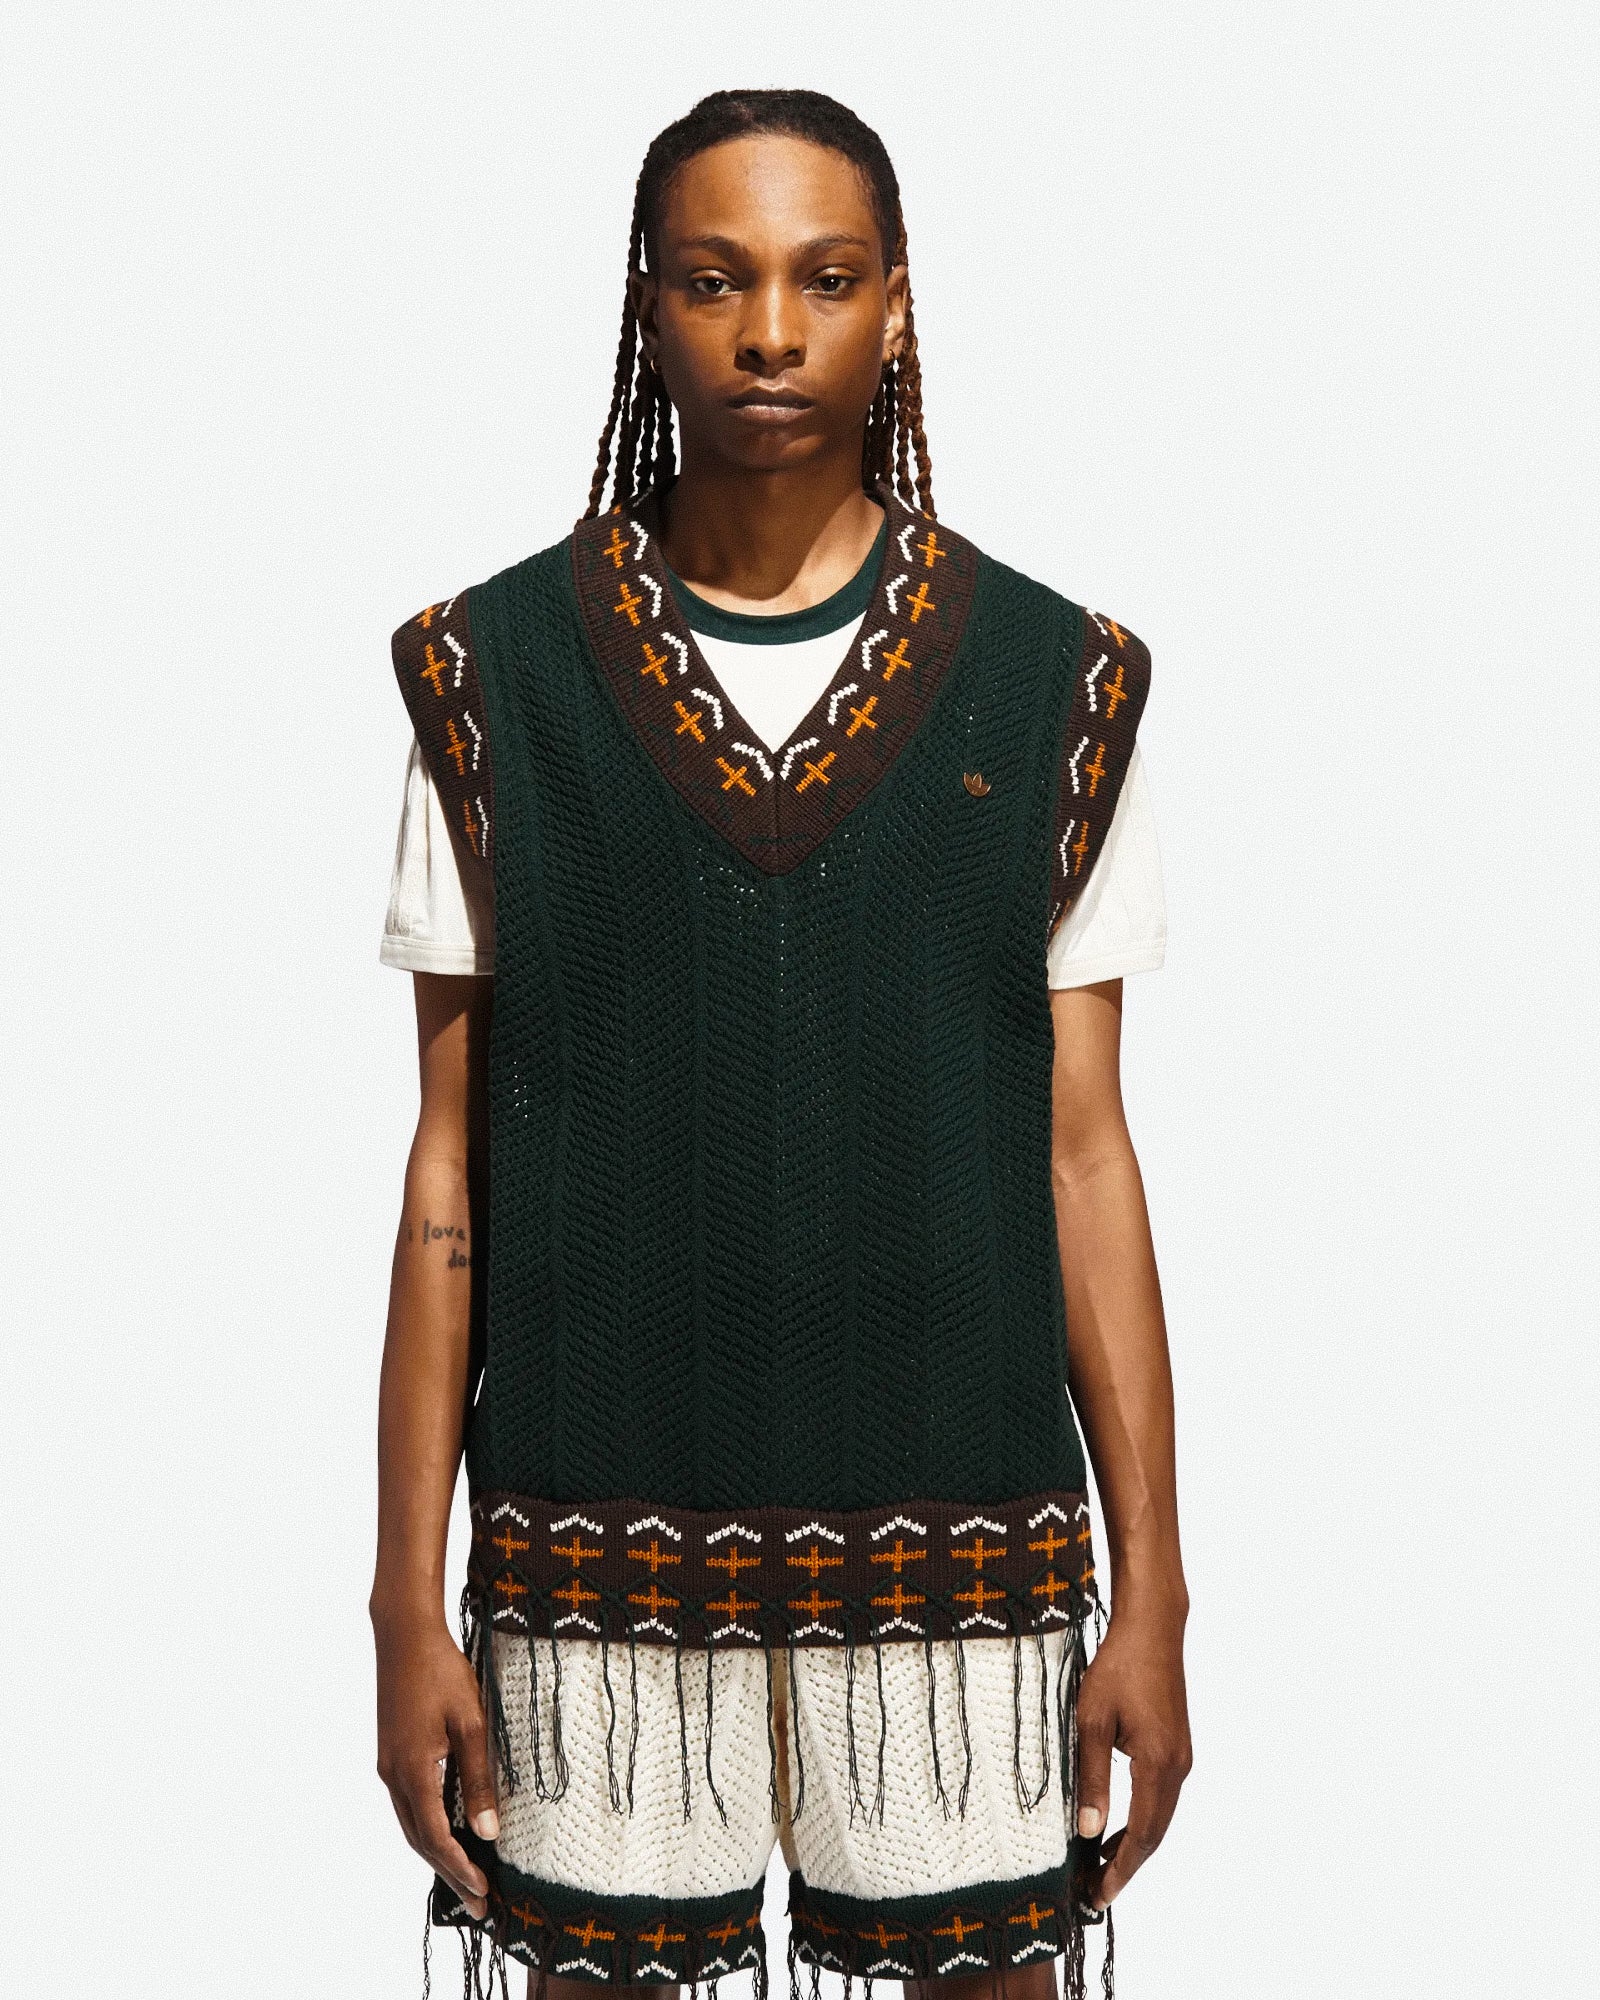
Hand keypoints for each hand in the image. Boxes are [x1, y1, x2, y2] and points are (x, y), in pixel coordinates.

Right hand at [373, 1609, 500, 1918]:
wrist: (404, 1634)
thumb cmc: (443, 1671)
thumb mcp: (471, 1722)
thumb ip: (479, 1778)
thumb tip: (488, 1832)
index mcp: (413, 1770)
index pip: (436, 1838)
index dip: (459, 1870)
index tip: (483, 1894)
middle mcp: (394, 1775)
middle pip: (420, 1841)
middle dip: (449, 1875)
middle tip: (479, 1906)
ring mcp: (388, 1765)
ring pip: (412, 1826)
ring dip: (437, 1855)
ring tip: (467, 1880)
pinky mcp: (391, 1754)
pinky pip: (409, 1805)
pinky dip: (428, 1830)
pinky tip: (448, 1835)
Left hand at [1074, 1599, 1190, 1908]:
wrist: (1152, 1628)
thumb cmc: (1118, 1667)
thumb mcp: (1092, 1720)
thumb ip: (1091, 1776)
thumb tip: (1087, 1830)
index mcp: (1159, 1764)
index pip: (1141, 1835)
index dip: (1120, 1870)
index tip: (1097, 1897)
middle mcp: (1178, 1767)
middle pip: (1155, 1834)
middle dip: (1126, 1866)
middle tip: (1094, 1893)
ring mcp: (1181, 1756)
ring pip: (1159, 1817)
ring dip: (1133, 1844)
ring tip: (1100, 1868)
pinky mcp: (1176, 1746)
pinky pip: (1159, 1797)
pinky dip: (1140, 1819)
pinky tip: (1116, 1826)